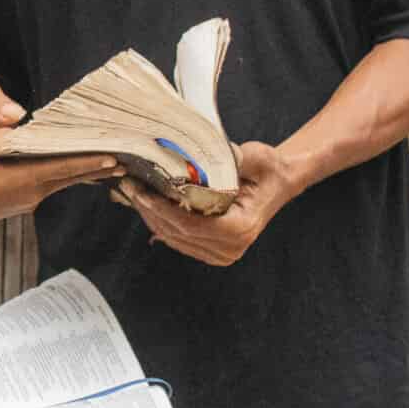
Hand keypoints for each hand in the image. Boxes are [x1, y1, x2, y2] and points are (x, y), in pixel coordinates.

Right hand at [0, 130, 118, 227]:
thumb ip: (6, 135)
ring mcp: (31, 199)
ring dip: (83, 171)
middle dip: (99, 167)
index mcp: (28, 175)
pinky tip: (70, 168)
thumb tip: (25, 130)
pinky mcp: (25, 203)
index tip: (117, 157)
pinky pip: (50, 185)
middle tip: (125, 159)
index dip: (94, 161)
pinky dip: (63, 175)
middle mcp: (36, 190)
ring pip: (63, 180)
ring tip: (106, 162)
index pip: (70, 166)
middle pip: (74, 175)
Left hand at [118, 140, 300, 265]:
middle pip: (178, 234)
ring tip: (134, 194)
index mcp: (241, 228)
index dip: (162, 210)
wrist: (278, 182)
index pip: (191, 225)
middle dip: (150, 211)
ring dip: (152, 217)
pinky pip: (179, 240)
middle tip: (129, 188)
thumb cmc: (267, 168)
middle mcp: (232, 248)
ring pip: (174, 239)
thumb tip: (199, 153)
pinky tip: (148, 204)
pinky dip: (162, 222)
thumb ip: (232, 157)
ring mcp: (222, 254)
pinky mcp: (212, 251)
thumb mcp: (255, 157)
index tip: (142, 193)